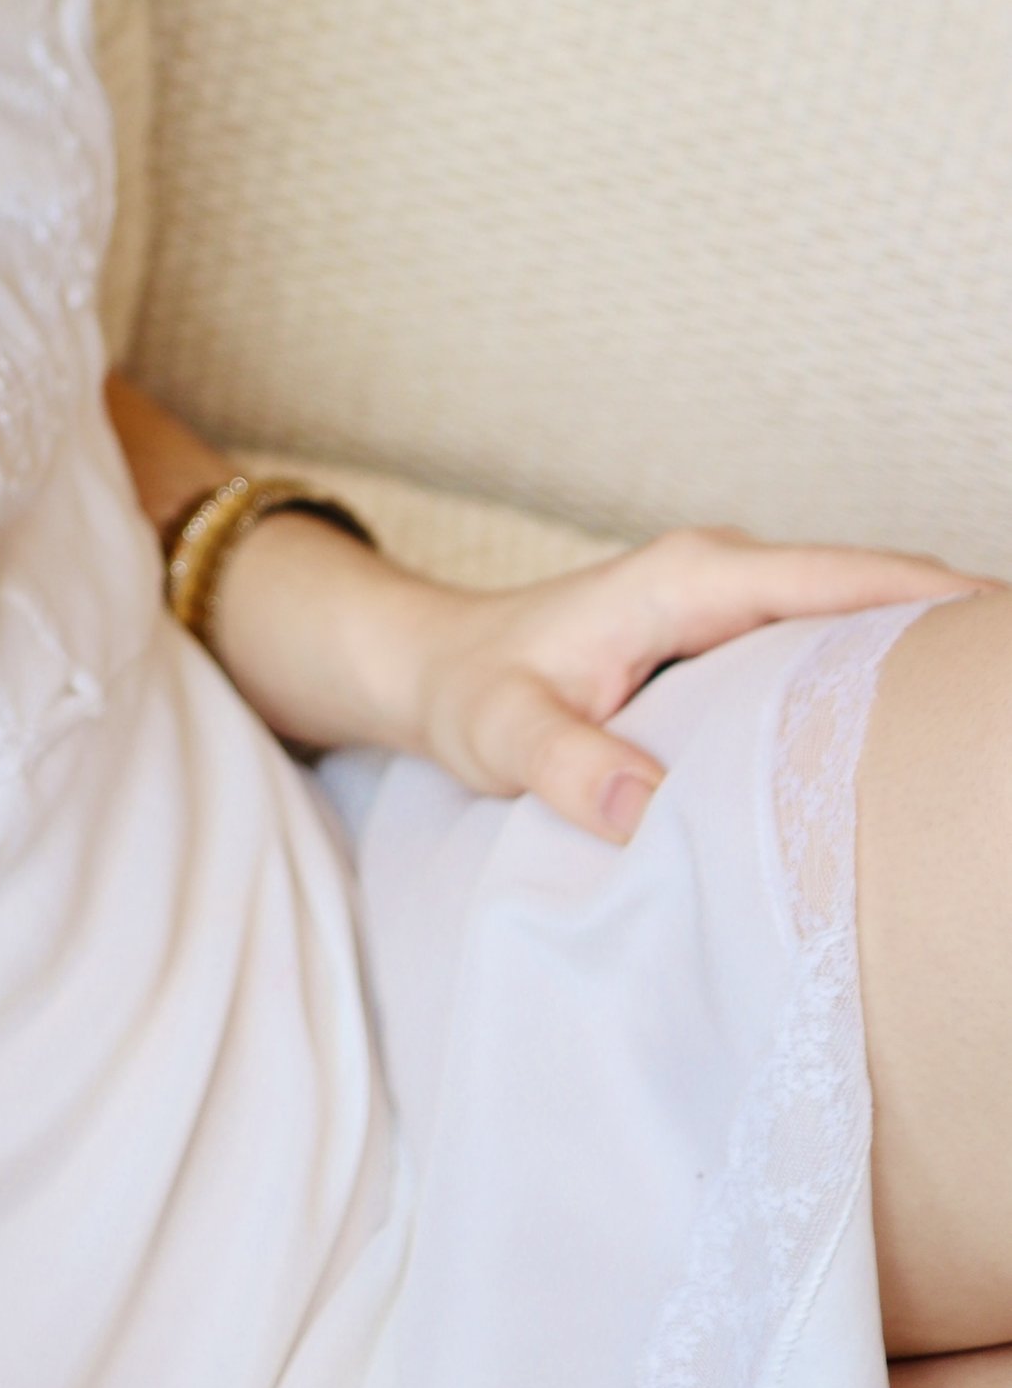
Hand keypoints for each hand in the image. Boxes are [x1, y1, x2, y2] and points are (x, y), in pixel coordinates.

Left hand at [396, 531, 993, 844]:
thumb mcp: (501, 733)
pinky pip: (827, 654)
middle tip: (1002, 720)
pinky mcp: (735, 646)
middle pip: (874, 593)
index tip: (999, 640)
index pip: (839, 580)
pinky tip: (913, 749)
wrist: (433, 668)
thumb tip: (644, 809)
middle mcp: (726, 578)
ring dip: (921, 664)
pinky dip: (878, 687)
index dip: (931, 600)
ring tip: (984, 736)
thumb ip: (565, 764)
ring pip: (857, 625)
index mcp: (691, 580)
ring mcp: (734, 610)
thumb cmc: (470, 693)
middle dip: (950, 638)